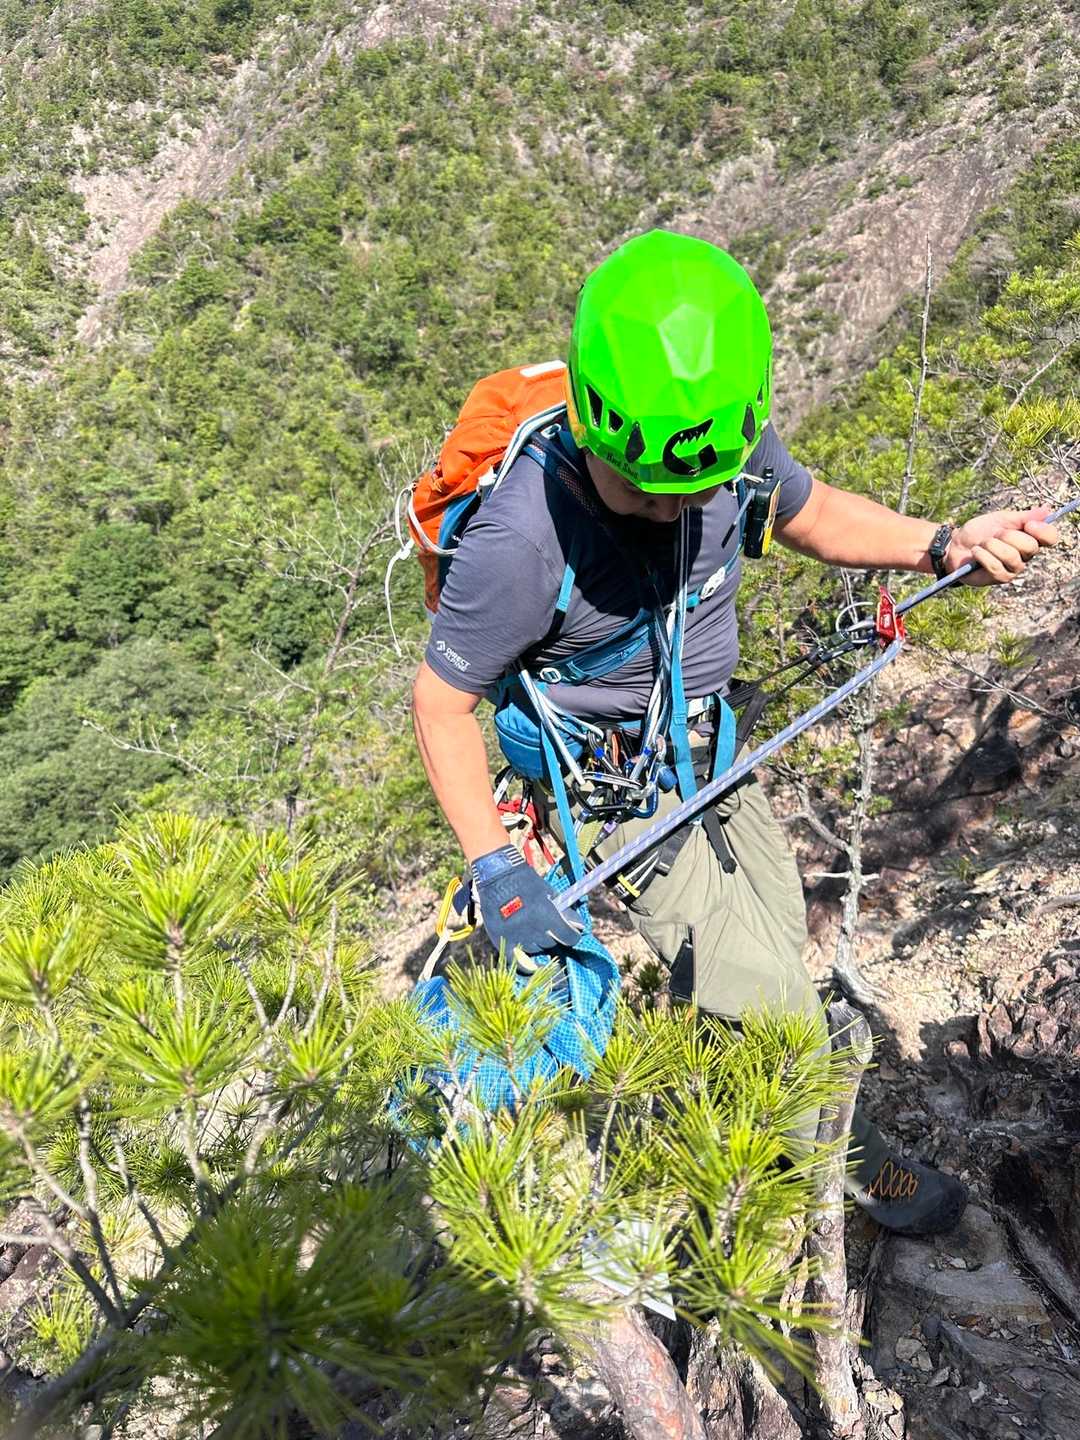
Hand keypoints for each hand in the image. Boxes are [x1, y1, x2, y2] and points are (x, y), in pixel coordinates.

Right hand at [470, 844, 582, 959]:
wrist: (496, 877)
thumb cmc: (525, 881)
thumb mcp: (548, 892)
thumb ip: (562, 911)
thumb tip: (577, 926)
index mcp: (546, 914)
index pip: (569, 937)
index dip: (573, 936)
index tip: (572, 934)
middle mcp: (532, 929)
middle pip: (551, 943)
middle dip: (552, 935)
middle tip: (546, 925)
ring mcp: (516, 937)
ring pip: (536, 950)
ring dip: (537, 942)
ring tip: (530, 928)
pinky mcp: (502, 941)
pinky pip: (517, 963)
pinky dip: (526, 965)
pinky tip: (531, 964)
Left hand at [948, 507, 1058, 584]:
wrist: (956, 545)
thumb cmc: (980, 532)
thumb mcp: (1001, 519)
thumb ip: (1023, 517)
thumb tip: (1047, 510)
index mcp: (1029, 538)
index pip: (1050, 538)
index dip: (1043, 531)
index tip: (1029, 524)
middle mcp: (1025, 556)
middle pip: (1030, 547)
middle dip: (1008, 536)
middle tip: (995, 534)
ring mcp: (1013, 569)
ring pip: (1011, 557)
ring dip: (992, 545)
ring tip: (982, 543)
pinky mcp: (999, 578)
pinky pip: (995, 566)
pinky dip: (983, 556)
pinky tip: (976, 552)